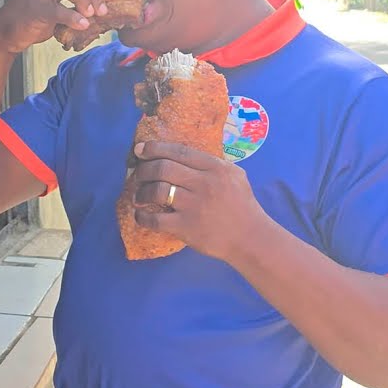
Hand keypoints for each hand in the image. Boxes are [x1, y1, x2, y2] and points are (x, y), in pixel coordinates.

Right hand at [0, 0, 113, 53]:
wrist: (3, 34)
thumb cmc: (29, 23)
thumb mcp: (51, 11)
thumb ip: (69, 7)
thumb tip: (95, 12)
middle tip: (102, 10)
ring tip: (93, 14)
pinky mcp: (34, 8)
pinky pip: (57, 9)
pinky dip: (72, 16)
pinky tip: (83, 24)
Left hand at [128, 141, 271, 261]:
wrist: (251, 239)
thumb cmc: (241, 205)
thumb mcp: (234, 175)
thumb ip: (210, 163)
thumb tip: (177, 154)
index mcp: (216, 168)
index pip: (179, 151)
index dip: (155, 148)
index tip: (140, 150)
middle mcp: (204, 184)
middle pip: (162, 168)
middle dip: (143, 170)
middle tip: (136, 175)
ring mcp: (194, 206)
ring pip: (156, 191)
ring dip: (141, 192)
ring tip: (138, 197)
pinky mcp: (186, 227)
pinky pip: (155, 219)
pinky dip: (142, 217)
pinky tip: (140, 215)